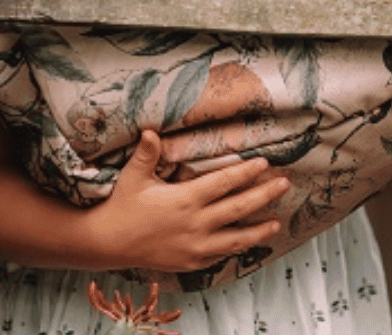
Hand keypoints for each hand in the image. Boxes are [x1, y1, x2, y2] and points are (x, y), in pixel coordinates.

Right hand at [89, 130, 290, 273]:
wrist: (107, 244)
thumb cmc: (121, 206)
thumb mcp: (133, 177)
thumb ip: (147, 154)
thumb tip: (152, 130)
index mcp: (184, 199)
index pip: (223, 183)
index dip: (245, 172)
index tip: (264, 163)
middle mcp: (195, 224)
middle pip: (238, 208)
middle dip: (264, 195)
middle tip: (284, 184)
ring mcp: (195, 246)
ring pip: (235, 238)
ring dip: (258, 229)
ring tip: (277, 223)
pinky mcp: (190, 261)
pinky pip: (220, 254)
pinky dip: (237, 248)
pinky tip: (248, 243)